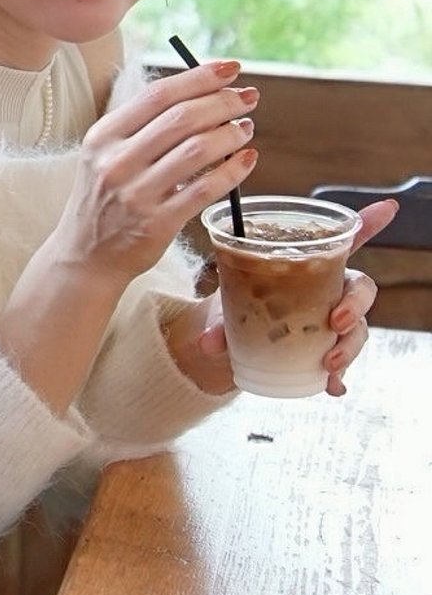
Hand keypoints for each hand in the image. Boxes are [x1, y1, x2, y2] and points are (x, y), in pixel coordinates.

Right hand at [53, 60, 259, 285]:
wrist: (86, 255)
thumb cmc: (104, 199)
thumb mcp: (105, 155)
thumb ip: (141, 126)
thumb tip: (197, 93)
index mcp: (103, 136)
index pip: (157, 95)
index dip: (198, 77)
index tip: (229, 69)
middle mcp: (116, 161)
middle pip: (180, 118)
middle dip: (222, 102)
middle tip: (248, 97)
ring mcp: (136, 193)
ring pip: (197, 150)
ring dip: (230, 133)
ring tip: (246, 127)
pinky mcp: (157, 223)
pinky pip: (205, 190)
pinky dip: (233, 171)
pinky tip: (246, 159)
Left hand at [180, 198, 400, 396]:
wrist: (232, 337)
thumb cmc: (240, 303)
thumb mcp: (226, 303)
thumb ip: (219, 320)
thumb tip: (206, 342)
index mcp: (308, 266)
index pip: (343, 242)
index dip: (367, 224)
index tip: (387, 207)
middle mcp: (327, 291)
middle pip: (360, 288)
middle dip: (354, 304)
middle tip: (334, 320)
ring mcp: (331, 321)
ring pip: (357, 328)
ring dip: (348, 346)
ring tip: (329, 363)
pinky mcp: (326, 350)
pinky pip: (344, 365)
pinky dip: (339, 378)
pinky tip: (333, 387)